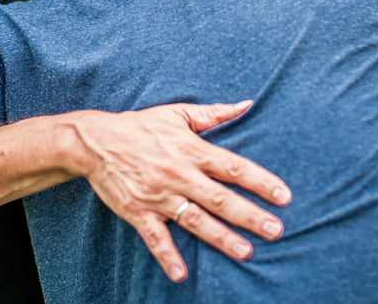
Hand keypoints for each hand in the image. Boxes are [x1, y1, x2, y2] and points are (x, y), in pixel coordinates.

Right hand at [70, 101, 290, 282]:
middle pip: (219, 197)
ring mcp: (158, 196)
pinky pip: (155, 237)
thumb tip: (246, 104)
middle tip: (275, 230)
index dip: (259, 181)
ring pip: (195, 219)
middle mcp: (178, 174)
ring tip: (246, 251)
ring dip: (221, 237)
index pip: (232, 167)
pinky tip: (181, 274)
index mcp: (190, 149)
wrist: (95, 142)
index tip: (283, 195)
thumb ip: (214, 113)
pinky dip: (167, 255)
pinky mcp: (138, 212)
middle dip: (249, 214)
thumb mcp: (177, 113)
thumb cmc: (140, 126)